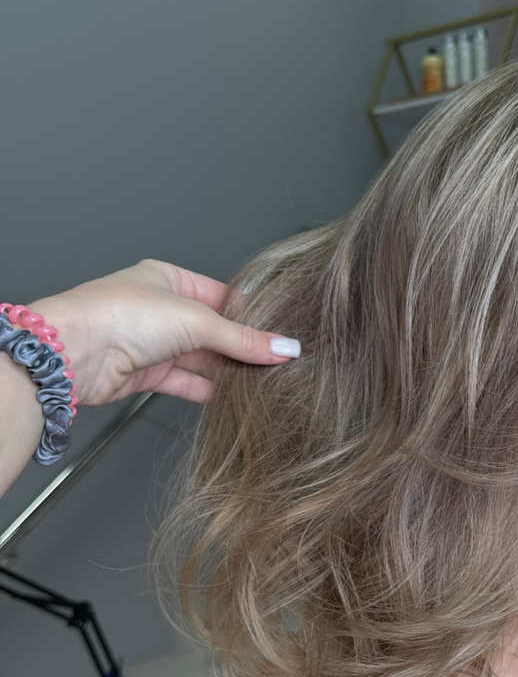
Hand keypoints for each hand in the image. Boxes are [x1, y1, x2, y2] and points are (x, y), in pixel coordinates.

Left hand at [29, 259, 299, 406]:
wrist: (73, 353)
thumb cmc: (120, 315)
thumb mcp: (197, 320)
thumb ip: (244, 339)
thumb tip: (285, 348)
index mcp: (170, 279)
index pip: (224, 298)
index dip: (253, 317)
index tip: (282, 335)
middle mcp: (161, 309)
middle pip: (215, 331)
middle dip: (244, 348)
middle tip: (279, 363)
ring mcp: (153, 343)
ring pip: (203, 359)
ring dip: (230, 372)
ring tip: (265, 382)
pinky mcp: (146, 374)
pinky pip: (187, 382)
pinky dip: (211, 390)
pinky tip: (236, 397)